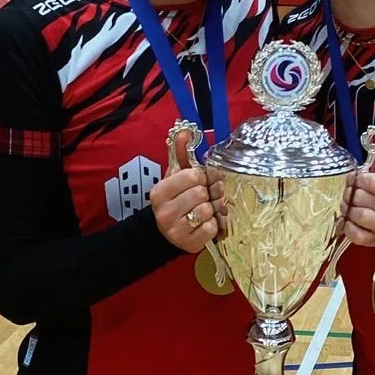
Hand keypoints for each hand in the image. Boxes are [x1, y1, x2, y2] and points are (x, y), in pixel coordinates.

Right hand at [151, 124, 218, 254]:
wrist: (165, 232)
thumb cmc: (175, 200)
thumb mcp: (174, 177)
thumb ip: (180, 153)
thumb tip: (186, 130)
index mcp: (160, 192)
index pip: (192, 176)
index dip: (201, 177)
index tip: (200, 181)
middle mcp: (164, 211)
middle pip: (201, 193)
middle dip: (207, 194)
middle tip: (206, 196)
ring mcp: (175, 230)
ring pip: (207, 211)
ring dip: (211, 210)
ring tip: (206, 210)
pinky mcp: (189, 243)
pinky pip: (212, 229)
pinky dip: (214, 225)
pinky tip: (206, 223)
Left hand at [344, 131, 374, 248]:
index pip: (372, 181)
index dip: (359, 179)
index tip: (358, 180)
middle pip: (360, 197)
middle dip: (351, 194)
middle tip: (351, 193)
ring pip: (357, 215)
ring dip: (348, 209)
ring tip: (349, 206)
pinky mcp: (373, 240)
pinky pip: (353, 233)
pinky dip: (346, 226)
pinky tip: (349, 220)